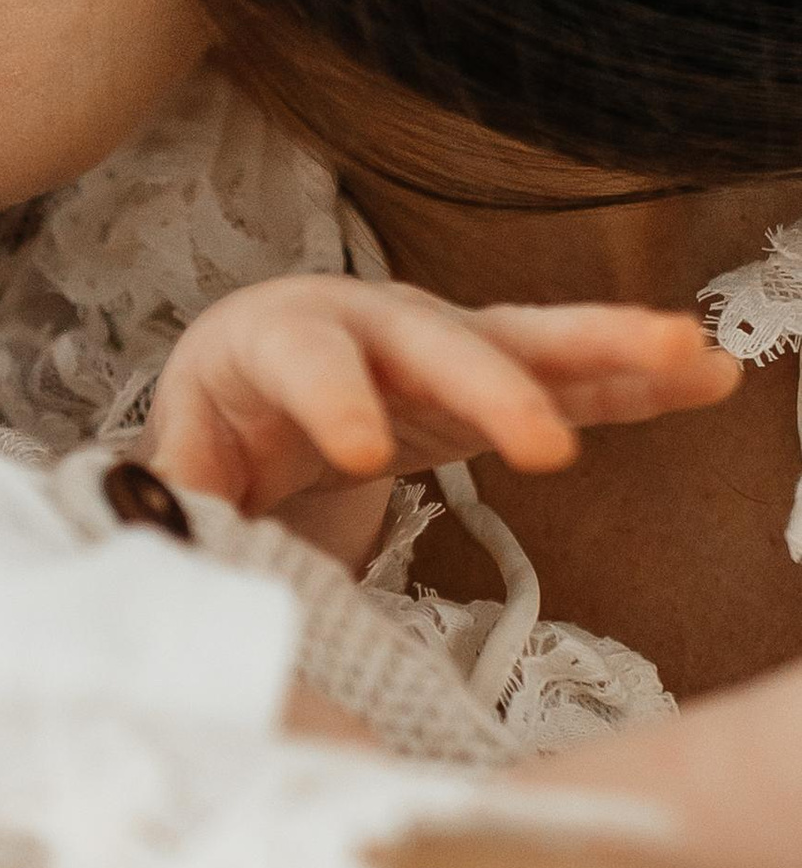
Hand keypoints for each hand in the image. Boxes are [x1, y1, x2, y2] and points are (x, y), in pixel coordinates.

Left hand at [144, 277, 735, 567]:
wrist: (247, 385)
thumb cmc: (216, 422)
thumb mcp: (182, 457)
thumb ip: (179, 497)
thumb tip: (160, 544)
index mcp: (269, 340)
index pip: (302, 363)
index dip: (332, 402)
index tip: (363, 451)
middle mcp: (362, 323)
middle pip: (428, 345)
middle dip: (487, 390)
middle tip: (543, 446)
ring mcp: (435, 344)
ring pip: (521, 342)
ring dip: (606, 349)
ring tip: (692, 353)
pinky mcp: (487, 379)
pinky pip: (567, 377)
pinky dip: (633, 379)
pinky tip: (706, 376)